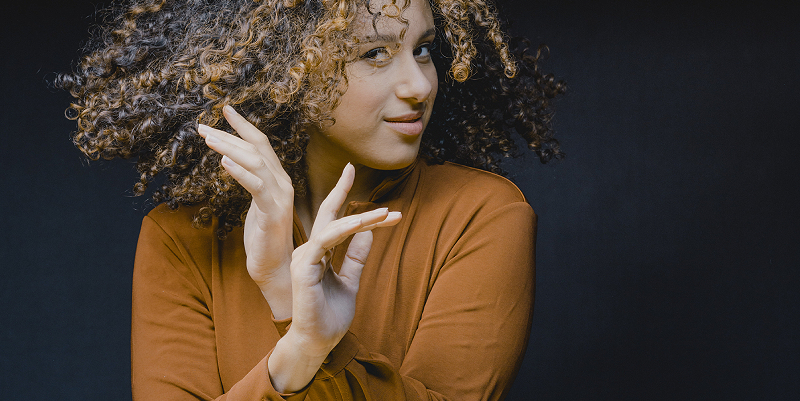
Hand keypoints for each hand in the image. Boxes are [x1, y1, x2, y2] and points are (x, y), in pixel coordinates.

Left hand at [198, 105, 294, 317]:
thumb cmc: (264, 240)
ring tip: (207, 139)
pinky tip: (223, 164)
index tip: (225, 109)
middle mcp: (282, 183)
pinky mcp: (272, 212)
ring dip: (229, 148)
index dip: (244, 125)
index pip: (261, 144)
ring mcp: (279, 197)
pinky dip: (240, 173)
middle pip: (256, 149)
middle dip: (229, 135)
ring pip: (255, 162)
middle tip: (203, 127)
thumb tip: (232, 164)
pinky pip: (256, 187)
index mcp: (278, 180)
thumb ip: (251, 183)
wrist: (276, 269)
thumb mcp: (256, 206)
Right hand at [268, 164, 400, 392]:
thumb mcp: (351, 281)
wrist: (317, 342)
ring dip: (360, 217)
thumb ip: (357, 257)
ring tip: (385, 213)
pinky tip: (363, 224)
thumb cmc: (330, 316)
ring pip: (332, 227)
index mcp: (318, 254)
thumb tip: (369, 232)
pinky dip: (345, 230)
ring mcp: (304, 257)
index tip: (368, 191)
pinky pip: (325, 241)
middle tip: (350, 167)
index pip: (335, 223)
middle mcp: (309, 251)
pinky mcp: (304, 267)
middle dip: (339, 190)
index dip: (352, 206)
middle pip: (327, 215)